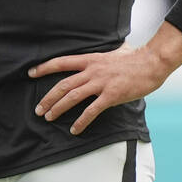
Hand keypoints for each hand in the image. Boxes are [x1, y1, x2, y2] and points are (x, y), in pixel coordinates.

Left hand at [28, 46, 167, 135]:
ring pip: (73, 97)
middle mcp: (92, 71)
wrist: (151, 63)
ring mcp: (101, 83)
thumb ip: (102, 55)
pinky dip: (81, 121)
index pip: (61, 62)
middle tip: (38, 109)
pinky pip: (91, 111)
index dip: (44, 68)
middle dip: (48, 98)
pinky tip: (74, 129)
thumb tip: (102, 53)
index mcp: (90, 59)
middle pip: (63, 84)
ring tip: (49, 117)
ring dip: (58, 108)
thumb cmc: (134, 58)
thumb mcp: (113, 51)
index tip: (31, 73)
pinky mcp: (111, 96)